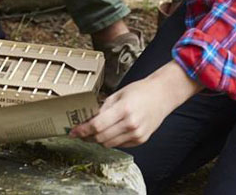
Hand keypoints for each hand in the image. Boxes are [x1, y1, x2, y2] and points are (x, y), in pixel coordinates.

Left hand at [70, 61, 201, 147]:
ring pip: (109, 144)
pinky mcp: (141, 140)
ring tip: (94, 131)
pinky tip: (111, 131)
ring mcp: (137, 134)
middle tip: (80, 132)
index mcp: (123, 109)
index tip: (73, 131)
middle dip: (88, 136)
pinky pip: (120, 144)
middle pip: (101, 138)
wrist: (162, 95)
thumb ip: (104, 108)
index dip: (82, 130)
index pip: (97, 125)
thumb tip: (88, 119)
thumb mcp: (119, 94)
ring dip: (98, 139)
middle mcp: (130, 124)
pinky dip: (112, 139)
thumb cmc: (140, 90)